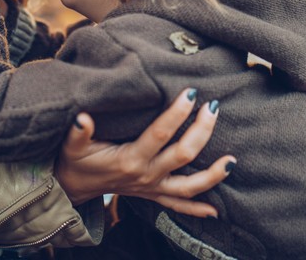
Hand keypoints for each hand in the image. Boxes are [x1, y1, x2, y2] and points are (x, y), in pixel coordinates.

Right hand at [55, 89, 235, 217]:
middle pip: (184, 155)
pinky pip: (178, 206)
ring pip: (190, 186)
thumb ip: (78, 132)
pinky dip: (197, 209)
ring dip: (213, 175)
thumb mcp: (72, 145)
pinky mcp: (153, 196)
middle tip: (214, 108)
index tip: (191, 93)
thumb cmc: (75, 161)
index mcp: (129, 159)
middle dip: (202, 131)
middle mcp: (146, 175)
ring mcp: (152, 188)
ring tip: (233, 161)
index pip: (160, 133)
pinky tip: (216, 212)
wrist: (72, 188)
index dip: (177, 113)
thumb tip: (82, 117)